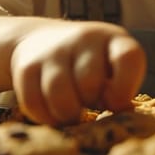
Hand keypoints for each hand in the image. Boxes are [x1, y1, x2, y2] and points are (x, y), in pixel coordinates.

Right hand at [10, 20, 145, 125]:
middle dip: (90, 102)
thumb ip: (120, 89)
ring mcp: (54, 50)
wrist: (43, 39)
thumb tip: (119, 114)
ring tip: (71, 113)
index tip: (114, 101)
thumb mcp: (113, 68)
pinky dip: (44, 116)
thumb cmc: (90, 64)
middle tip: (88, 103)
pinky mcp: (27, 65)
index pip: (127, 58)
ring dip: (67, 114)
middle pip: (89, 82)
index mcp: (114, 39)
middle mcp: (84, 39)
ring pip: (60, 96)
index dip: (124, 88)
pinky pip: (34, 102)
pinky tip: (52, 112)